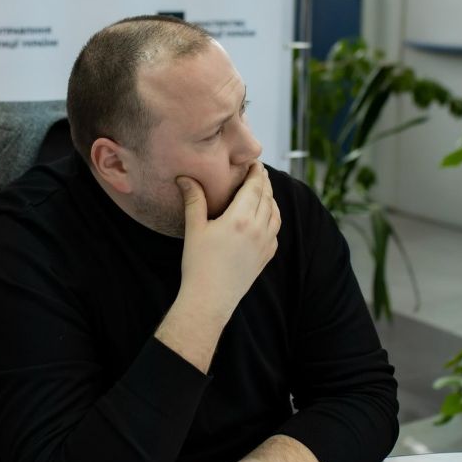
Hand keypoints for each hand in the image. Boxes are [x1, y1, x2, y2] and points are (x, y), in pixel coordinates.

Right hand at [177, 162, 280, 323]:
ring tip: (263, 190)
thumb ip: (194, 200)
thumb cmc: (198, 264)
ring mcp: (265, 243)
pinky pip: (276, 231)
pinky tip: (266, 216)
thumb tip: (185, 177)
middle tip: (259, 170)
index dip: (256, 172)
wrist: (210, 299)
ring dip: (271, 198)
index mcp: (240, 218)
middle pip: (267, 197)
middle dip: (264, 181)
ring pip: (275, 213)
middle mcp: (257, 229)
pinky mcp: (267, 256)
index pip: (254, 187)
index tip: (254, 162)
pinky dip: (273, 218)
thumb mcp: (194, 228)